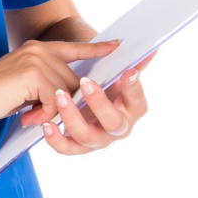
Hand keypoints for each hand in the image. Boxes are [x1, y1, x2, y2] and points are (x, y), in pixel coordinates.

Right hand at [0, 38, 122, 130]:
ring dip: (51, 112)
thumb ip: (45, 84)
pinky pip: (55, 100)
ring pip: (66, 91)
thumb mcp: (23, 88)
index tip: (118, 45)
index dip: (96, 48)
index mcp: (36, 49)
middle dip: (64, 104)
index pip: (73, 47)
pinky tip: (26, 117)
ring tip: (29, 118)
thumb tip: (69, 95)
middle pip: (73, 79)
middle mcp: (37, 49)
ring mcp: (35, 59)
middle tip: (35, 116)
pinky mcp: (31, 73)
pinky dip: (44, 114)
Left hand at [27, 53, 153, 155]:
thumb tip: (150, 49)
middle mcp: (118, 128)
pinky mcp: (78, 146)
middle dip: (100, 103)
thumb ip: (133, 64)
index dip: (134, 89)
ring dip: (72, 116)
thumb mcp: (117, 74)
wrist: (85, 101)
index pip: (137, 102)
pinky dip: (56, 139)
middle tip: (86, 82)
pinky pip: (67, 148)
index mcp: (132, 109)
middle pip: (114, 123)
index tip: (127, 72)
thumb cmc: (105, 85)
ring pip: (87, 135)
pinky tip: (47, 124)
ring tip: (59, 95)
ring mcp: (98, 139)